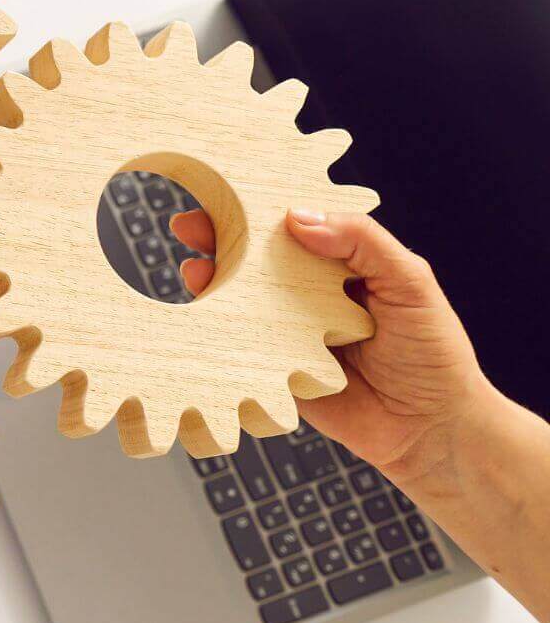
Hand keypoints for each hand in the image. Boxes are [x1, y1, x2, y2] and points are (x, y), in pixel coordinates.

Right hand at [171, 209, 493, 479]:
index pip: (296, 229)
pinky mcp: (273, 372)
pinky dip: (216, 332)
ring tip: (195, 269)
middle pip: (257, 260)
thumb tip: (297, 216)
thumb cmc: (433, 351)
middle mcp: (309, 298)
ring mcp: (288, 335)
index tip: (229, 193)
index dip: (261, 210)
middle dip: (221, 239)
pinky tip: (205, 314)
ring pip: (241, 301)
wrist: (431, 429)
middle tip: (189, 225)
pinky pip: (238, 349)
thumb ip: (362, 241)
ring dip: (212, 282)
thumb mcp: (410, 281)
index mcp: (341, 269)